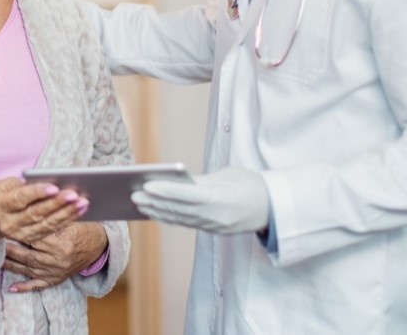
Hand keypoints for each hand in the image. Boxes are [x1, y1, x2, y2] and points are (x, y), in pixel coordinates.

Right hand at [0, 177, 88, 244]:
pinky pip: (51, 230)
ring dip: (67, 213)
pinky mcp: (29, 239)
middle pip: (37, 213)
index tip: (54, 186)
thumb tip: (48, 183)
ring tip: (83, 202)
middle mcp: (9, 223)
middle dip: (57, 204)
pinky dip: (66, 220)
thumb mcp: (3, 185)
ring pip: (47, 224)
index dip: (38, 193)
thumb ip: (23, 185)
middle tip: (74, 194)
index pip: (21, 199)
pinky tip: (79, 210)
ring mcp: (19, 234)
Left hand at [3, 222, 107, 292]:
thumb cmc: (82, 228)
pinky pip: (38, 285)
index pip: (35, 237)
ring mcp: (56, 272)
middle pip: (28, 254)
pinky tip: (11, 288)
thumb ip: (51, 216)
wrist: (98, 245)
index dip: (20, 232)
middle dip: (11, 248)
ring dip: (12, 264)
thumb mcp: (69, 219)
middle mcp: (58, 261)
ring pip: (29, 269)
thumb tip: (30, 206)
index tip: (6, 226)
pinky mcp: (56, 280)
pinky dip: (24, 287)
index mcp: (62, 243)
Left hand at [131, 167, 268, 233]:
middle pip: (181, 210)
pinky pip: (186, 223)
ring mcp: (214, 226)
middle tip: (132, 194)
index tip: (148, 185)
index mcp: (224, 199)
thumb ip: (203, 181)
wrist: (274, 208)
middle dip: (155, 202)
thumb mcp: (229, 175)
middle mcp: (217, 217)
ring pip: (180, 219)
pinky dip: (168, 217)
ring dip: (157, 211)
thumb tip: (176, 182)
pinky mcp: (212, 229)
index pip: (190, 196)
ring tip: (137, 202)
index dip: (168, 192)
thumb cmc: (251, 185)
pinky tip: (153, 211)